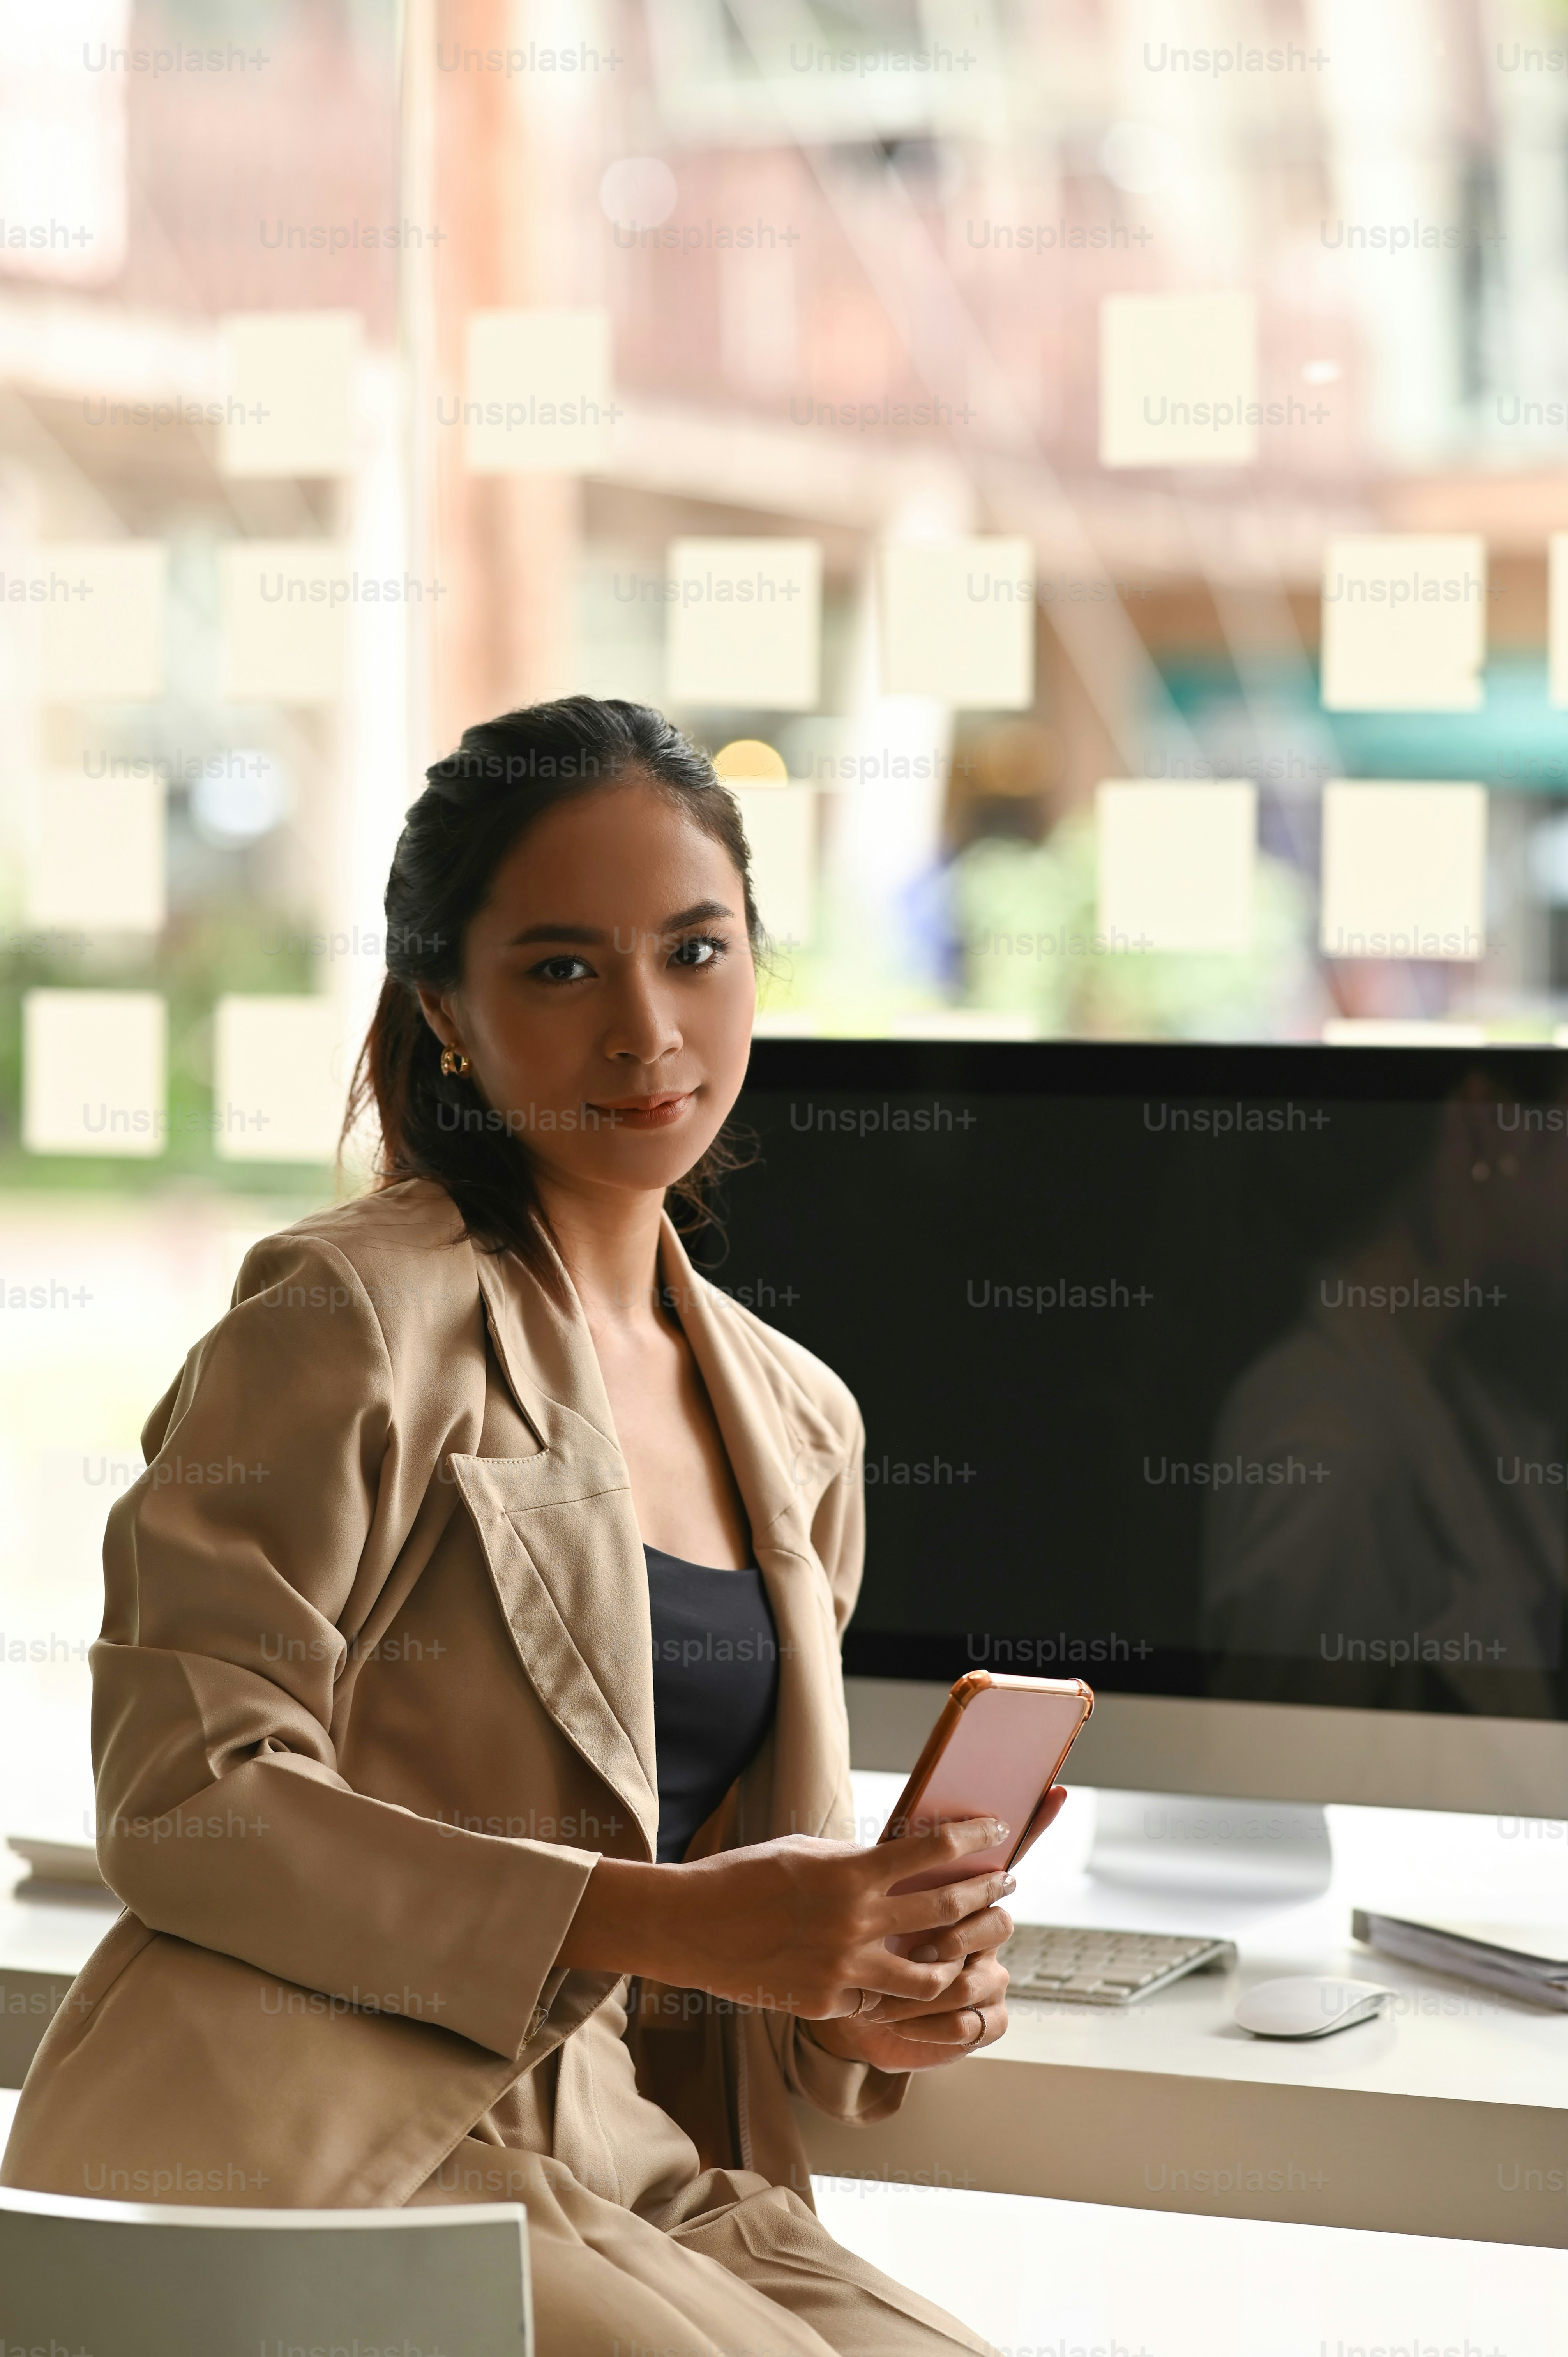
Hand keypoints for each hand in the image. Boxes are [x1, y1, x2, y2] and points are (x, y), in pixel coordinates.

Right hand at [560, 1813, 1021, 2019]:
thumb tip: (896, 1862)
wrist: (690, 1927)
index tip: (996, 1831)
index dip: (972, 1838)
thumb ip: (854, 1862)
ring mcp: (844, 1969)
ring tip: (967, 1953)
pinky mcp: (827, 2004)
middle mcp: (855, 1922)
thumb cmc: (743, 1878)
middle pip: (944, 1909)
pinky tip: (896, 1981)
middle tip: (1004, 1884)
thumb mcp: (804, 1853)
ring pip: (928, 1977)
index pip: (931, 1850)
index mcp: (850, 1873)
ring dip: (956, 1962)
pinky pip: (877, 2001)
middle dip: (984, 1893)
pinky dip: (891, 1991)